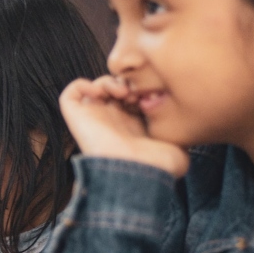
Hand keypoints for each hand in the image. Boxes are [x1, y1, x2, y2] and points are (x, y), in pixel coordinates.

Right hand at [60, 75, 189, 177]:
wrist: (137, 171)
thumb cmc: (158, 164)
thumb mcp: (179, 141)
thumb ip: (179, 126)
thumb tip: (182, 114)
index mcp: (133, 126)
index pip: (134, 96)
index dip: (143, 87)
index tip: (153, 94)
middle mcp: (112, 121)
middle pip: (115, 88)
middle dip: (128, 82)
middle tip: (138, 91)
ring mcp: (94, 119)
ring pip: (95, 87)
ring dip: (109, 81)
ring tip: (123, 92)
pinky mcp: (77, 117)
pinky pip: (71, 93)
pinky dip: (84, 84)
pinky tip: (102, 92)